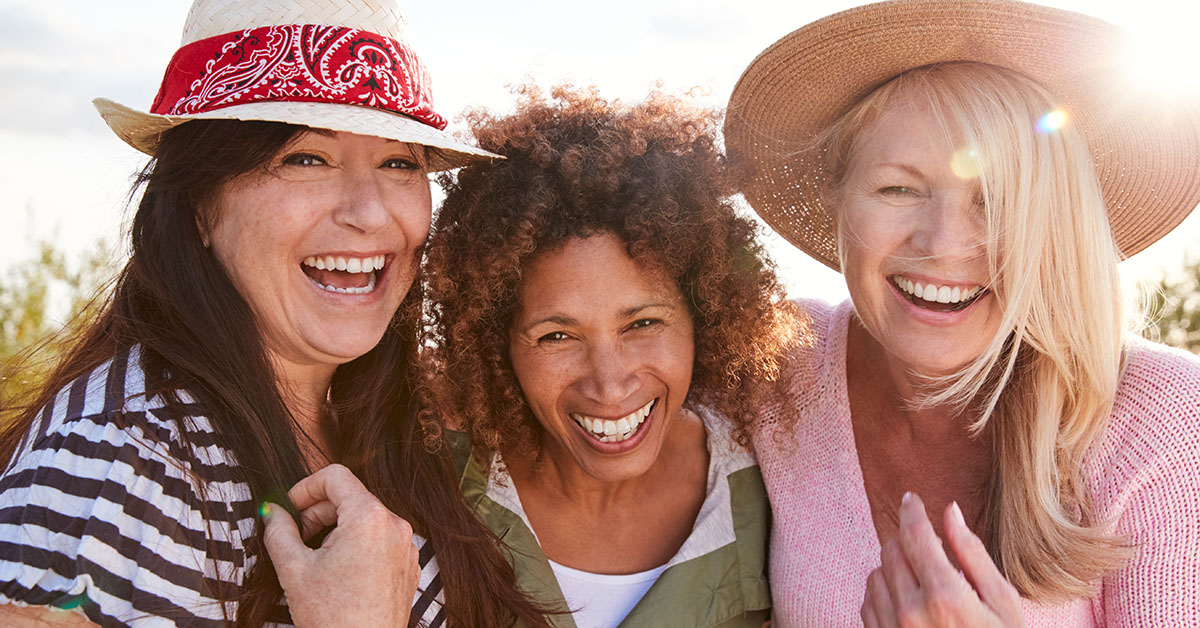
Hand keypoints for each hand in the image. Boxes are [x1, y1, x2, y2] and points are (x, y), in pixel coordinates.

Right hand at [262, 464, 420, 627]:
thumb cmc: (332, 616)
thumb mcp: (294, 569)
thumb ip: (279, 531)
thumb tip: (272, 510)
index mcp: (369, 517)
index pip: (335, 475)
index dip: (305, 487)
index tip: (289, 509)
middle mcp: (395, 525)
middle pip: (350, 497)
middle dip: (318, 512)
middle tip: (296, 540)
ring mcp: (405, 545)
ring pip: (364, 519)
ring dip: (336, 530)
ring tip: (316, 560)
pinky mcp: (408, 564)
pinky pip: (379, 539)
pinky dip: (356, 545)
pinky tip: (339, 573)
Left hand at [860, 492, 1025, 627]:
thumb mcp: (1002, 603)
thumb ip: (972, 554)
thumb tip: (950, 511)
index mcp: (945, 596)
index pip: (915, 535)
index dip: (912, 510)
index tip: (911, 498)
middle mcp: (911, 612)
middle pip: (892, 551)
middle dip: (908, 542)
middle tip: (931, 553)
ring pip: (877, 573)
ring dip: (895, 568)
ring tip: (924, 584)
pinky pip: (868, 601)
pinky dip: (883, 592)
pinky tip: (908, 602)